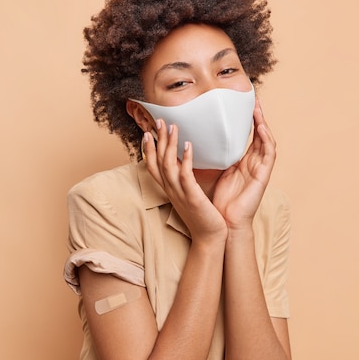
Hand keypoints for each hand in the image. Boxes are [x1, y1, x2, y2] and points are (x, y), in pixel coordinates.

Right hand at [143, 119, 227, 241]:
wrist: (210, 238)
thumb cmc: (202, 216)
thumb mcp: (189, 195)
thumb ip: (184, 180)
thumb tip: (185, 163)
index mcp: (169, 190)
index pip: (153, 167)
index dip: (148, 149)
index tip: (148, 132)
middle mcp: (171, 190)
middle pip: (158, 162)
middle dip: (157, 141)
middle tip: (159, 121)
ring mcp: (180, 194)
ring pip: (168, 166)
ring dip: (170, 145)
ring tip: (173, 128)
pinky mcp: (192, 197)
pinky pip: (185, 175)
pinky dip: (185, 159)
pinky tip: (189, 145)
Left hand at [213, 98, 275, 229]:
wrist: (225, 223)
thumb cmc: (220, 200)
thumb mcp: (216, 172)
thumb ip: (215, 156)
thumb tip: (202, 139)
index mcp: (244, 162)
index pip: (249, 135)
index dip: (247, 119)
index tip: (242, 103)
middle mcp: (254, 163)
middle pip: (259, 134)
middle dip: (257, 116)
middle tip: (254, 99)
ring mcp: (261, 169)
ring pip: (266, 141)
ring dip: (263, 124)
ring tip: (258, 109)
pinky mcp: (264, 176)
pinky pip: (268, 154)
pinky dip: (266, 140)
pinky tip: (261, 128)